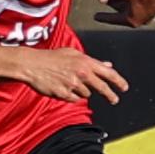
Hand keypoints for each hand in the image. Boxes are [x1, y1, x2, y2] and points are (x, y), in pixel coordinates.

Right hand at [15, 46, 129, 104]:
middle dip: (110, 95)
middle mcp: (82, 73)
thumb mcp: (73, 54)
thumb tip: (108, 65)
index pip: (109, 74)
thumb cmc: (50, 57)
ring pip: (86, 94)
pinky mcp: (64, 93)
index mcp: (86, 62)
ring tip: (69, 84)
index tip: (124, 88)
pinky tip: (63, 88)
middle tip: (114, 100)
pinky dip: (71, 96)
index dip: (119, 82)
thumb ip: (92, 60)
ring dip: (82, 91)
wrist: (30, 64)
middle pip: (102, 88)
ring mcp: (73, 84)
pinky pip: (74, 99)